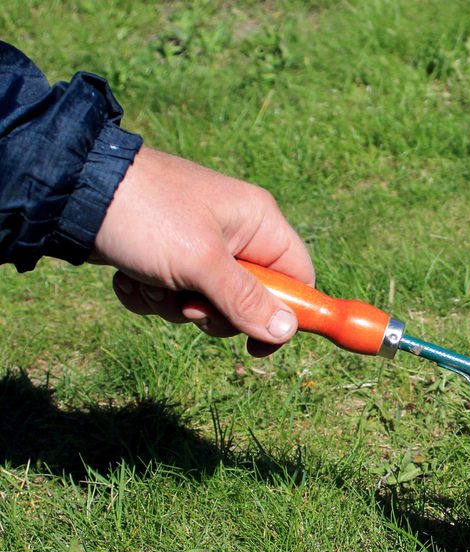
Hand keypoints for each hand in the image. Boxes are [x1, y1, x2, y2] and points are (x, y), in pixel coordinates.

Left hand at [90, 146, 314, 356]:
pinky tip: (130, 276)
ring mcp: (198, 244)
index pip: (297, 278)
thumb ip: (245, 300)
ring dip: (173, 304)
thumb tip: (287, 331)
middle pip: (249, 299)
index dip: (286, 314)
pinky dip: (149, 295)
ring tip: (149, 280)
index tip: (258, 344)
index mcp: (258, 222)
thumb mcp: (201, 263)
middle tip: (188, 302)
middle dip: (212, 311)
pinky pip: (172, 295)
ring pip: (205, 302)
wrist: (74, 191)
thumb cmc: (148, 215)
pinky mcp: (164, 255)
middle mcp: (235, 232)